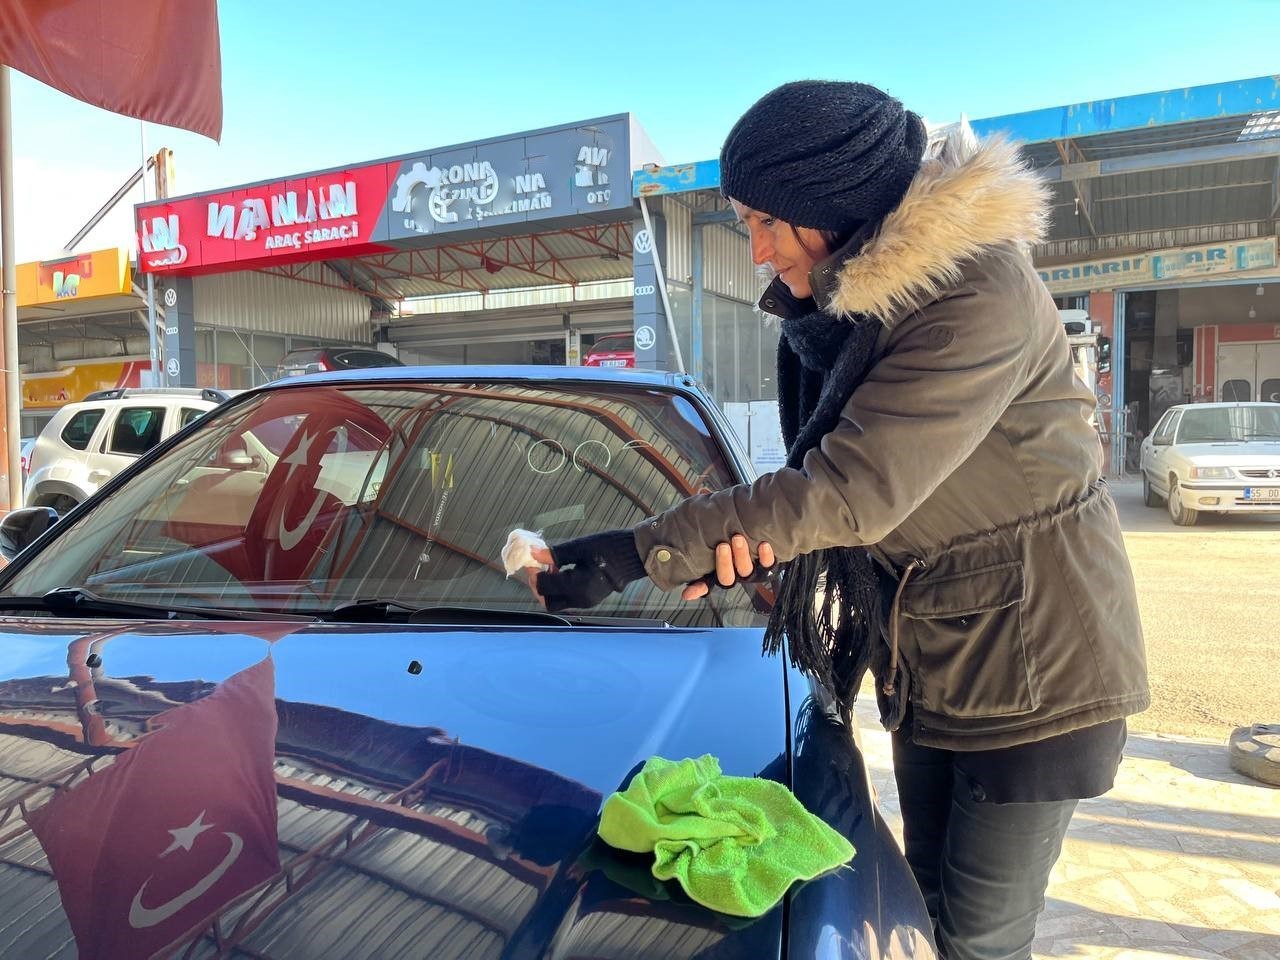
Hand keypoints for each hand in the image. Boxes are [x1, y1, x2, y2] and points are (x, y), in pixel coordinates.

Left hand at [527, 530, 646, 612]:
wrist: (635, 555)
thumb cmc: (609, 548)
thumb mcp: (580, 547)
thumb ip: (556, 554)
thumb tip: (533, 554)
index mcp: (577, 587)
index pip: (544, 586)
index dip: (533, 573)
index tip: (532, 559)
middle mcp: (580, 600)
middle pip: (548, 601)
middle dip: (538, 586)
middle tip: (537, 568)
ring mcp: (586, 602)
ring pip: (557, 602)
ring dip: (549, 588)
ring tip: (551, 567)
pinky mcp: (590, 599)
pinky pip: (568, 598)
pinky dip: (560, 588)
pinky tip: (562, 571)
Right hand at [681, 536, 775, 600]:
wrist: (764, 531)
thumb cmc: (734, 535)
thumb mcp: (715, 538)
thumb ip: (703, 542)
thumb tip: (689, 560)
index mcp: (720, 571)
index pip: (706, 584)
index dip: (698, 589)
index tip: (688, 592)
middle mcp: (734, 574)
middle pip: (726, 577)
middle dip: (723, 563)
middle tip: (722, 546)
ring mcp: (751, 572)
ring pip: (745, 570)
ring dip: (741, 556)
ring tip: (738, 539)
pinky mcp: (768, 566)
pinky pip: (768, 565)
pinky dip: (766, 557)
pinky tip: (763, 545)